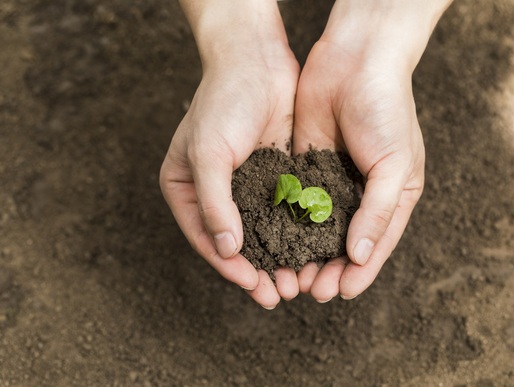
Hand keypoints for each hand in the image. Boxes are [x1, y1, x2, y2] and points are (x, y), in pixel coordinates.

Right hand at [160, 0, 299, 308]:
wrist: (257, 61)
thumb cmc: (222, 102)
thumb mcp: (208, 152)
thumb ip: (214, 203)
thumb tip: (225, 249)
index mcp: (185, 188)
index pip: (206, 237)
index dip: (228, 265)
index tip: (252, 285)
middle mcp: (215, 191)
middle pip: (235, 241)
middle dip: (257, 269)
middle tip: (278, 295)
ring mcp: (246, 185)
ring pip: (263, 231)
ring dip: (279, 257)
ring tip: (297, 282)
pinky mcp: (274, 176)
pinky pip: (283, 211)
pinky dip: (295, 232)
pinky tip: (310, 251)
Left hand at [292, 0, 450, 300]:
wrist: (355, 60)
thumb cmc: (387, 110)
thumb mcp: (395, 165)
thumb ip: (379, 211)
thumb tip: (361, 256)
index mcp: (393, 196)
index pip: (376, 244)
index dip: (359, 272)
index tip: (339, 293)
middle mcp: (362, 193)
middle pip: (344, 243)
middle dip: (328, 268)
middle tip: (309, 290)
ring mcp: (332, 181)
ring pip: (316, 228)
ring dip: (305, 253)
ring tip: (289, 276)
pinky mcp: (305, 166)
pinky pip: (296, 202)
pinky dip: (287, 224)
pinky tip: (274, 242)